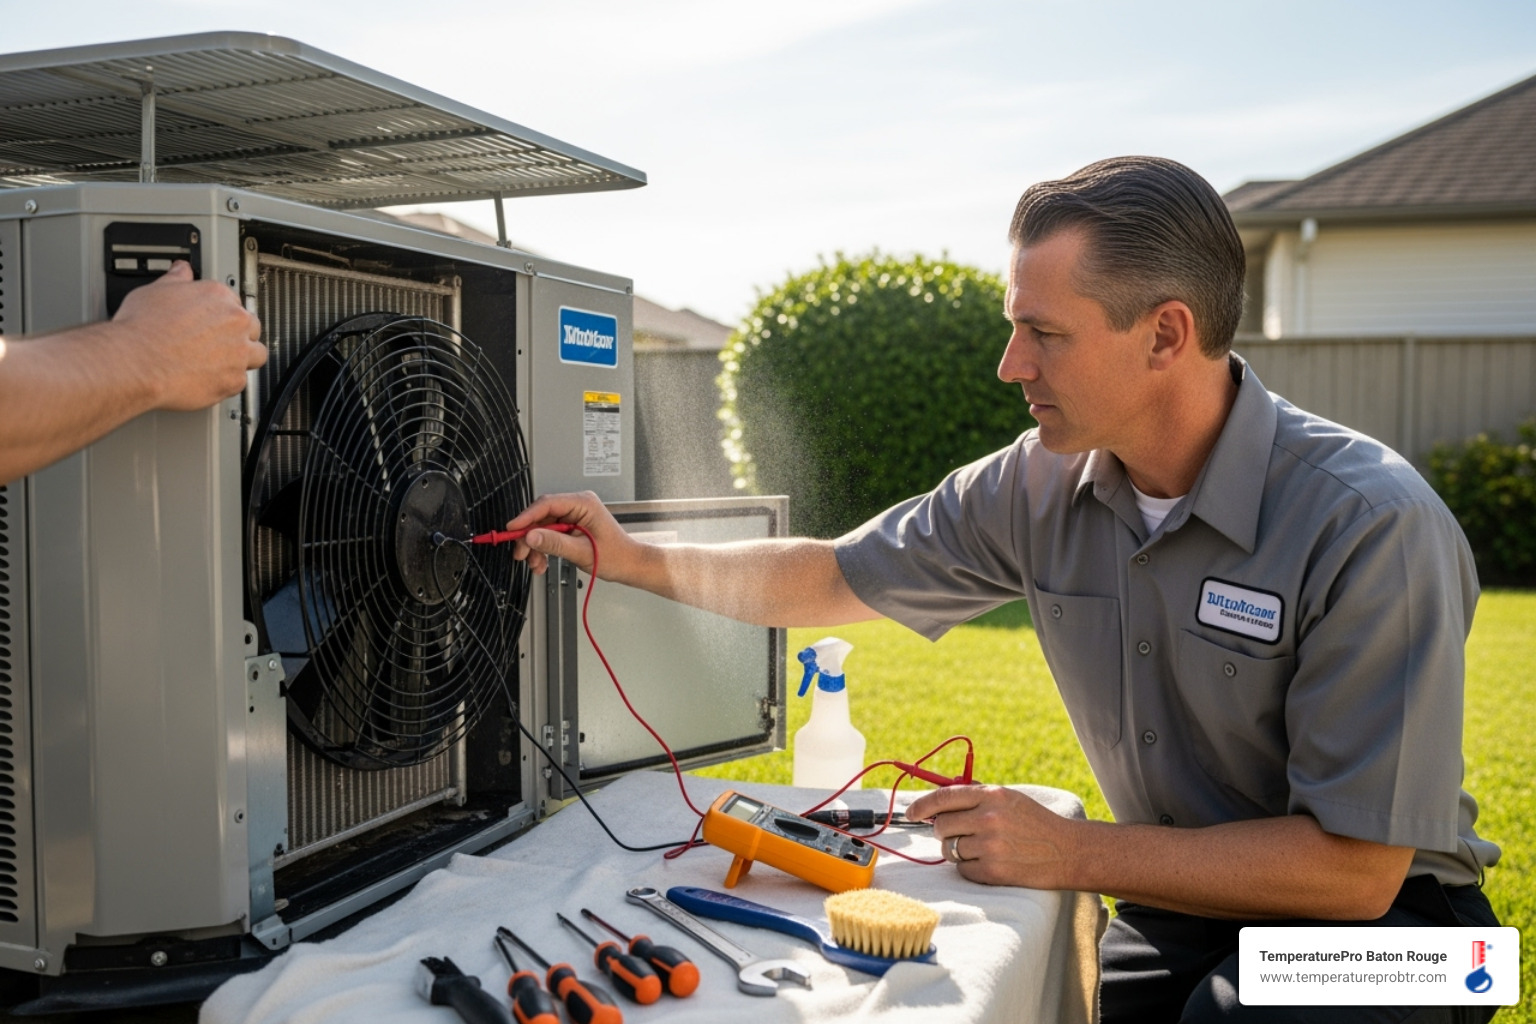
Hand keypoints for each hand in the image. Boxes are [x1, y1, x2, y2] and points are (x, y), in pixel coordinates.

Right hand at [113, 261, 266, 409]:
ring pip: (256, 354)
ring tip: (221, 363)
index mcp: (218, 296)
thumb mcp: (155, 290)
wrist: (136, 361)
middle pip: (252, 327)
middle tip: (218, 343)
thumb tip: (181, 270)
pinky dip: (227, 382)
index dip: (223, 314)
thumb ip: (176, 279)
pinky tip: (211, 380)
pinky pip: (240, 381)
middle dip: (239, 335)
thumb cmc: (141, 328)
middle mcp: (235, 322)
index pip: (235, 303)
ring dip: (244, 358)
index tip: (215, 322)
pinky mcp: (234, 380)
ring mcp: (238, 352)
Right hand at [505, 490, 637, 581]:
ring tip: (534, 563)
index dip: (527, 517)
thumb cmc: (616, 556)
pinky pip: (550, 534)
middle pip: (542, 515)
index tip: (512, 529)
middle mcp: (578, 506)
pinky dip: (543, 548)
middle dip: (529, 536)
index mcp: (584, 503)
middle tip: (521, 553)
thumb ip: (555, 543)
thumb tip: (531, 536)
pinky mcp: (571, 526)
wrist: (629, 565)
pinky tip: (542, 562)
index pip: (548, 504)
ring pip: (543, 527)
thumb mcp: (582, 552)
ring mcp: (574, 516)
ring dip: (535, 546)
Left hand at [906, 785, 1079, 888]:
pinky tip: (990, 862)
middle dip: (943, 831)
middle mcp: (989, 818)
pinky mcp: (993, 871)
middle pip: (941, 825)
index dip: (922, 806)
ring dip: (958, 851)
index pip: (943, 797)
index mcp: (992, 796)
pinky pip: (962, 870)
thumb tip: (938, 802)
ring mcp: (991, 846)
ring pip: (949, 849)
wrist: (1068, 851)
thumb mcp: (1009, 798)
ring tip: (982, 848)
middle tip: (956, 834)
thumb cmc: (1036, 823)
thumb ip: (976, 796)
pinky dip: (970, 868)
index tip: (912, 813)